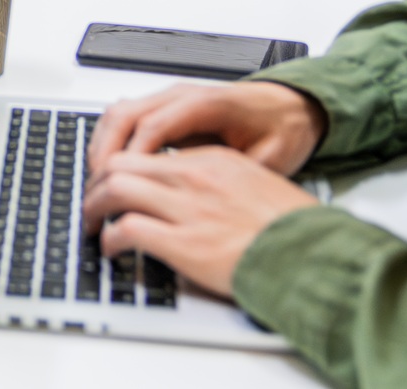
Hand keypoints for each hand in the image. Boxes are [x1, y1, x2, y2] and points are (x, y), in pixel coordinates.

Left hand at [83, 146, 319, 296]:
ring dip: (94, 205)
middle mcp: (195, 177)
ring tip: (91, 221)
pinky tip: (110, 248)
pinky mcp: (183, 242)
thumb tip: (198, 192)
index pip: (149, 149)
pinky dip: (109, 238)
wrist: (315, 256)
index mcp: (213, 160)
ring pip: (115, 188)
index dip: (124, 166)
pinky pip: (127, 229)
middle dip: (98, 181)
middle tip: (92, 199)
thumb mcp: (257, 186)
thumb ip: (223, 181)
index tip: (116, 181)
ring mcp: (187, 208)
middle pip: (122, 162)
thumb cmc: (293, 229)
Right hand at [87, 81, 327, 180]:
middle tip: (99, 190)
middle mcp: (182, 96)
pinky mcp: (164, 109)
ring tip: (99, 184)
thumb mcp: (269, 159)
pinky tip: (109, 169)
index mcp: (207, 104)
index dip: (133, 156)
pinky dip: (110, 142)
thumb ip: (234, 175)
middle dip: (105, 153)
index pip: (155, 124)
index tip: (120, 184)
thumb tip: (205, 200)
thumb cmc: (281, 130)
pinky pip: (124, 118)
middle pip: (125, 114)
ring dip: (102, 147)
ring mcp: (169, 99)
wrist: (289, 108)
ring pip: (117, 113)